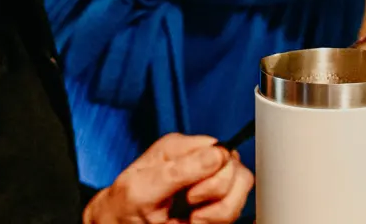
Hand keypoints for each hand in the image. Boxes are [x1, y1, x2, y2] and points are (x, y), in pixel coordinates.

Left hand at [84, 133, 253, 223]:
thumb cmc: (123, 209)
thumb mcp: (142, 189)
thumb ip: (178, 170)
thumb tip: (216, 154)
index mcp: (179, 148)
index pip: (222, 150)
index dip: (213, 175)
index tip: (190, 195)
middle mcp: (198, 161)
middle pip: (237, 171)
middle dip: (217, 197)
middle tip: (189, 208)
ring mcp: (208, 183)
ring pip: (242, 190)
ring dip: (221, 213)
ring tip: (193, 220)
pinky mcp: (215, 204)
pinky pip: (237, 209)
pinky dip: (221, 220)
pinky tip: (198, 222)